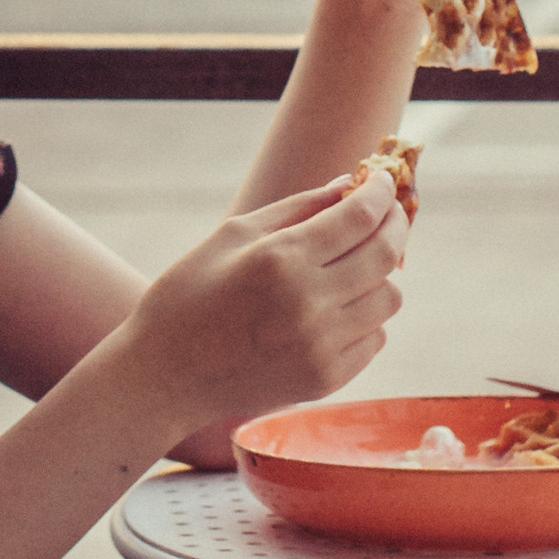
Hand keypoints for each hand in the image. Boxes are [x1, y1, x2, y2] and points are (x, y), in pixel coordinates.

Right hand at [122, 164, 408, 445]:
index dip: (379, 191)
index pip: (360, 217)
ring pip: (389, 298)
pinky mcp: (326, 379)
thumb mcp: (232, 235)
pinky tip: (336, 308)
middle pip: (386, 255)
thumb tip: (348, 185)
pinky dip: (365, 316)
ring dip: (379, 274)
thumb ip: (297, 208)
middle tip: (386, 212)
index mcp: (280, 259)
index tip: (380, 179)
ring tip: (352, 265)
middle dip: (394, 223)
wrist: (165, 375)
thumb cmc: (190, 293)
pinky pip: (375, 338)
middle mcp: (308, 303)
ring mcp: (320, 346)